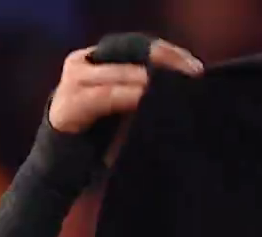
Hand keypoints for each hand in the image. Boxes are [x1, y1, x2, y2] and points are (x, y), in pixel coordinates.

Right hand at [47, 38, 200, 135]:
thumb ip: (145, 88)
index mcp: (99, 58)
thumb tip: (186, 79)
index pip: (138, 46)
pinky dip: (129, 96)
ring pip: (119, 73)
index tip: (196, 67)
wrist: (66, 167)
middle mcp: (84, 62)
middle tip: (192, 75)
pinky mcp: (70, 104)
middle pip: (130, 52)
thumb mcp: (127, 106)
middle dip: (164, 62)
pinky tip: (147, 99)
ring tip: (175, 86)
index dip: (168, 52)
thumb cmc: (103, 136)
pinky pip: (106, 96)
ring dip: (148, 79)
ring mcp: (73, 81)